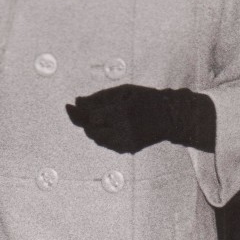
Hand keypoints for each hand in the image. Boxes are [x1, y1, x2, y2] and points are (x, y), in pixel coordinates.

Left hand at [67, 85, 215, 154]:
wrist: (171, 117)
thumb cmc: (146, 99)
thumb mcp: (124, 91)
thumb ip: (100, 97)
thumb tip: (77, 101)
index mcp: (121, 112)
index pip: (91, 116)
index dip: (77, 112)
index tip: (68, 104)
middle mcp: (123, 130)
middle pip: (91, 130)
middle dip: (82, 121)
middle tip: (76, 110)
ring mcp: (126, 142)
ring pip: (97, 139)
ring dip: (91, 129)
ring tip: (95, 118)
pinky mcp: (128, 148)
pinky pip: (107, 144)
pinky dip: (102, 136)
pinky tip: (108, 126)